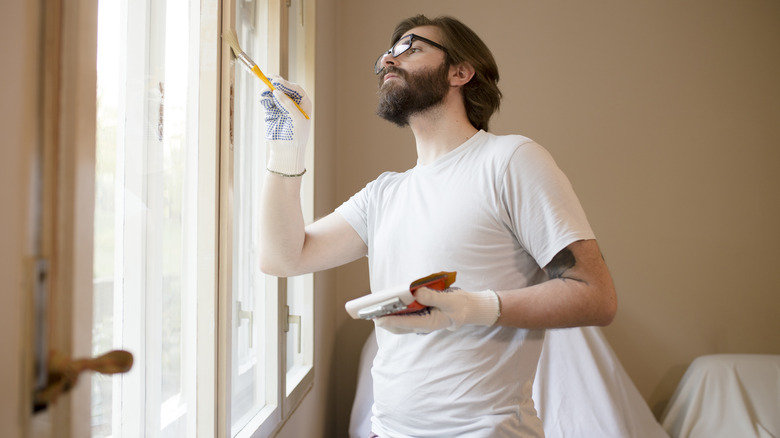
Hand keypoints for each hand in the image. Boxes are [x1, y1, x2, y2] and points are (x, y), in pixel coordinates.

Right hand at [259, 77, 312, 175]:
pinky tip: (263, 99)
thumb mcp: (296, 120)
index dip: (286, 84)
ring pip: (273, 92)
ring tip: (264, 93)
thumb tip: (276, 91)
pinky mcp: (271, 112)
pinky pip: (267, 101)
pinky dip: (264, 98)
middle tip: (268, 78)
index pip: (296, 89)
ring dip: (268, 90)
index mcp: (304, 104)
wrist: (286, 152)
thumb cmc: (296, 137)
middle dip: (276, 83)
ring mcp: (281, 106)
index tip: (277, 82)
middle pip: (284, 88)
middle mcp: (293, 103)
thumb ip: (287, 104)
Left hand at [374, 287, 499, 334]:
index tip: (377, 318)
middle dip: (383, 320)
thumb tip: (416, 292)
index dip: (390, 321)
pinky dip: (393, 314)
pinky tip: (386, 306)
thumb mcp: (449, 300)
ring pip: (398, 324)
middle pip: (398, 326)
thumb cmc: (458, 305)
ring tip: (372, 309)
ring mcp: (420, 322)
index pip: (406, 324)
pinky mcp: (419, 317)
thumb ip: (433, 297)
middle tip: (368, 313)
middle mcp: (422, 325)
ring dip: (386, 318)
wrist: (467, 309)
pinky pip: (402, 318)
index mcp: (429, 323)